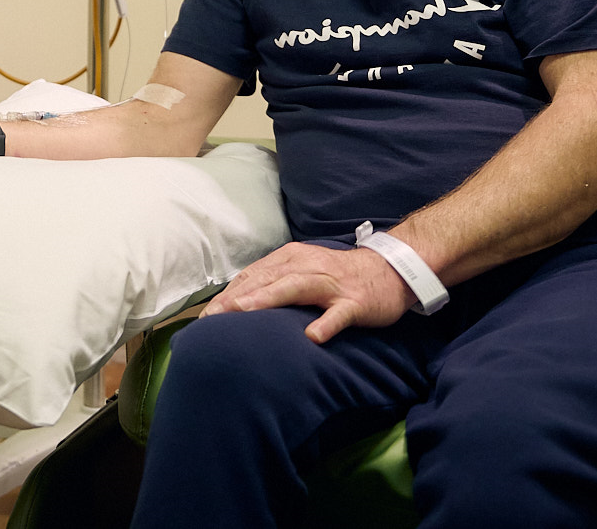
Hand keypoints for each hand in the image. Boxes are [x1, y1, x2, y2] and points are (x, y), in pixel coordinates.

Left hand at [204, 242, 415, 343]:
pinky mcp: (355, 302)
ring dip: (270, 298)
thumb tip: (237, 305)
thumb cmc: (337, 277)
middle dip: (239, 297)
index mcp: (291, 259)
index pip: (254, 275)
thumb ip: (274, 283)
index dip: (230, 294)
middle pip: (268, 279)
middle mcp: (308, 266)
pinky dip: (326, 323)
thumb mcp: (302, 273)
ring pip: (297, 288)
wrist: (389, 271)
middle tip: (214, 316)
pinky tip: (314, 336)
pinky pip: (339, 314)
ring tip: (245, 312)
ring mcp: (332, 284)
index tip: (207, 315)